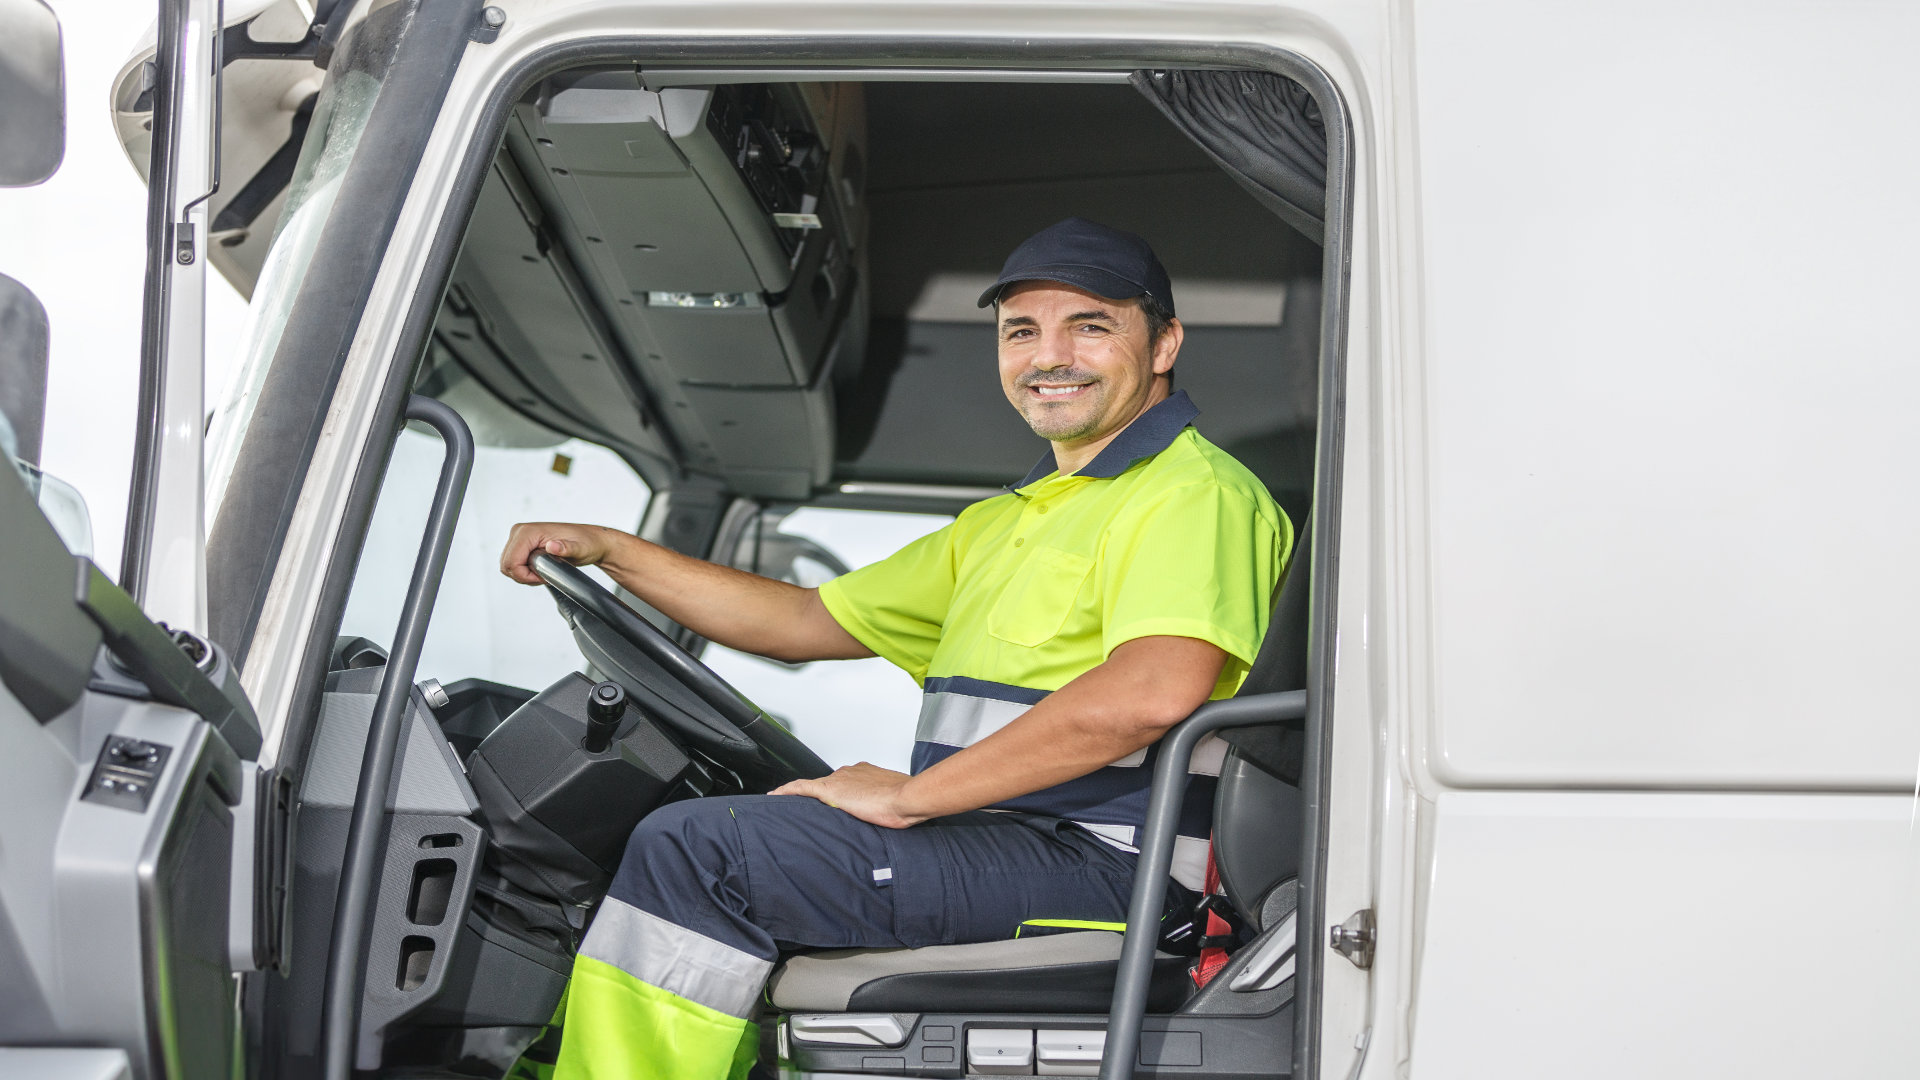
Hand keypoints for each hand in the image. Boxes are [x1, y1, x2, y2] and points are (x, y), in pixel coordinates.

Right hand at [499, 521, 617, 584]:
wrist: (591, 541)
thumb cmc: (586, 543)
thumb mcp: (580, 548)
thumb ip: (566, 548)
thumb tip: (552, 546)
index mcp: (528, 531)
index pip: (511, 562)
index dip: (525, 576)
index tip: (544, 576)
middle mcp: (520, 532)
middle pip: (506, 565)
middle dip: (524, 576)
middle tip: (545, 575)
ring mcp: (519, 538)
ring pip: (508, 566)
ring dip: (525, 575)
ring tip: (546, 571)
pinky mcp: (522, 545)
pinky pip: (514, 564)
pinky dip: (525, 572)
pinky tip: (542, 569)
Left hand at [771, 763, 926, 828]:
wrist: (905, 799)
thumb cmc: (904, 802)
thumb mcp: (894, 802)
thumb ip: (886, 805)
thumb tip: (888, 816)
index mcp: (865, 773)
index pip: (846, 781)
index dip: (840, 791)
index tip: (837, 799)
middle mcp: (850, 772)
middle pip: (829, 783)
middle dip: (823, 795)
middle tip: (817, 810)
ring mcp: (839, 780)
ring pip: (813, 786)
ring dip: (805, 796)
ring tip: (793, 806)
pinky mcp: (829, 790)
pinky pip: (800, 788)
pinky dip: (786, 791)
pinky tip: (775, 796)